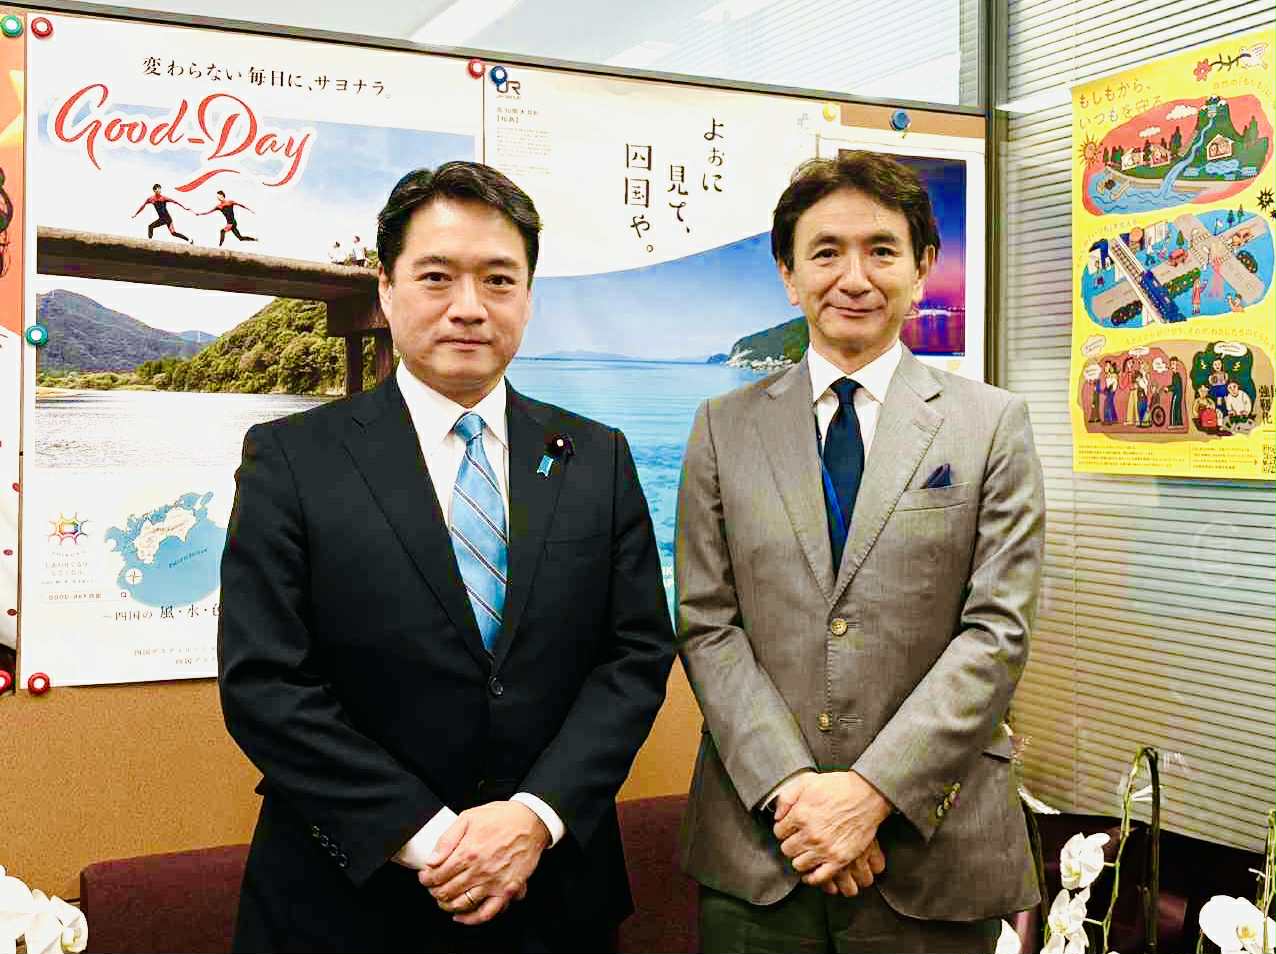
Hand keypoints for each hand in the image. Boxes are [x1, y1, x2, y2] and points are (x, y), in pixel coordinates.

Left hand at [418, 801, 549, 925]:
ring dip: (447, 905)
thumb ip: (447, 839)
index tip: (425, 877)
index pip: (437, 875)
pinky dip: (471, 919)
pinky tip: (461, 917)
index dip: (426, 879)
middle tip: (433, 887)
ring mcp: (493, 883)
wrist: (530, 822)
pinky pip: (487, 912)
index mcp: (467, 852)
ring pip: (462, 904)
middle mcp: (479, 870)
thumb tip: (431, 860)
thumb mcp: (469, 817)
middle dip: (434, 891)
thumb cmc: (500, 817)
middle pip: (446, 891)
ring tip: (444, 899)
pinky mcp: (507, 890)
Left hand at [773, 771, 891, 886]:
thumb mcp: (807, 781)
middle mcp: (810, 834)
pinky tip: (811, 872)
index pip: (778, 832)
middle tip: (797, 840)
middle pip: (787, 850)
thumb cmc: (838, 787)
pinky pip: (819, 877)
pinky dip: (812, 878)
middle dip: (790, 844)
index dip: (783, 829)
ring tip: (805, 852)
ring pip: (799, 864)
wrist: (866, 795)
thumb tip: (776, 815)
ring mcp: (825, 849)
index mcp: (800, 815)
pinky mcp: (839, 859)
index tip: (789, 829)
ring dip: (800, 859)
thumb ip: (787, 797)